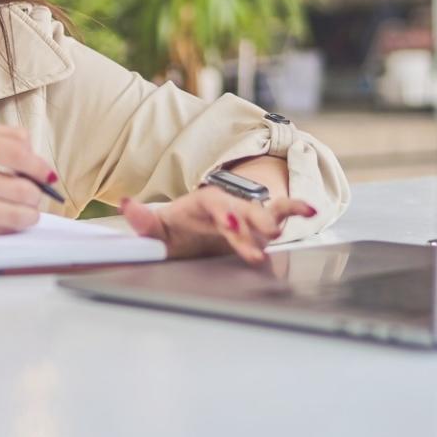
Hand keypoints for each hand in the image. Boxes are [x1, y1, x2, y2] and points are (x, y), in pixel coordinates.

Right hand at [0, 125, 57, 234]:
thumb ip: (6, 137)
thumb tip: (39, 161)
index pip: (17, 153)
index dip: (39, 166)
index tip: (47, 174)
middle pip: (21, 188)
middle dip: (37, 194)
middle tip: (36, 194)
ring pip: (15, 214)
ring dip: (30, 215)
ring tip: (28, 210)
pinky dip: (11, 225)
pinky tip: (6, 217)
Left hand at [120, 185, 315, 264]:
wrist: (191, 231)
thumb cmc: (177, 230)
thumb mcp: (158, 229)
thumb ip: (144, 220)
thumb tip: (126, 204)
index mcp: (204, 202)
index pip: (215, 206)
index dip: (224, 215)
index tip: (231, 225)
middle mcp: (229, 204)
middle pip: (243, 210)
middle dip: (253, 221)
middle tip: (265, 234)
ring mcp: (246, 214)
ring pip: (263, 211)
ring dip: (274, 219)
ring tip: (289, 225)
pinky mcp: (259, 224)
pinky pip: (280, 213)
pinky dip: (295, 210)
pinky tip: (310, 210)